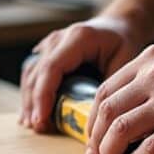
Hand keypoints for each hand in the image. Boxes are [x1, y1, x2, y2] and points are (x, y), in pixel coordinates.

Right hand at [20, 17, 142, 131]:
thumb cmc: (122, 44)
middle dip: (34, 102)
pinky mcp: (45, 53)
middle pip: (37, 72)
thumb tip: (98, 118)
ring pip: (30, 74)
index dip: (43, 95)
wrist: (117, 26)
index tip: (41, 119)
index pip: (52, 67)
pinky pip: (32, 74)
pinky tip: (31, 113)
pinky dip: (31, 94)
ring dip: (29, 100)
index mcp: (78, 38)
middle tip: (38, 127)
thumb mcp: (125, 62)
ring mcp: (49, 44)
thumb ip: (111, 87)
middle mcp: (58, 38)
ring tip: (34, 124)